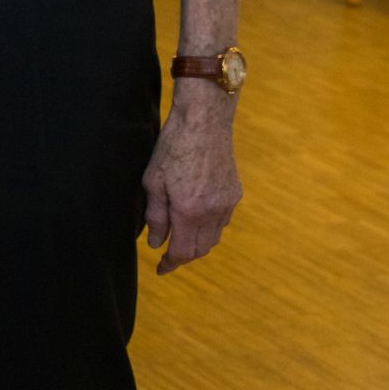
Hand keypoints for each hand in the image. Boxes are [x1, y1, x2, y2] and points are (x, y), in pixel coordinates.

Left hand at [142, 84, 240, 274]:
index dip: (170, 264)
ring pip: (214, 237)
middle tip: (168, 255)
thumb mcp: (153, 181)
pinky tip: (196, 218)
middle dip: (184, 256)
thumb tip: (156, 243)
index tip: (160, 269)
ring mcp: (227, 202)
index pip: (183, 252)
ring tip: (180, 237)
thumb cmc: (173, 146)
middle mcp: (213, 212)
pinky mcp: (235, 192)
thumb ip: (155, 216)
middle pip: (201, 250)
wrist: (205, 120)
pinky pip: (222, 221)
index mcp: (189, 211)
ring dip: (197, 243)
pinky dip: (209, 227)